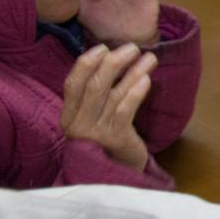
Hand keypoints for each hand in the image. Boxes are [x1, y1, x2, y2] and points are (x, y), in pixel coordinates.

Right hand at [60, 43, 156, 169]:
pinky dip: (135, 93)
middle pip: (94, 87)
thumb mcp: (93, 116)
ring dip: (133, 73)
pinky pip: (126, 111)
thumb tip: (112, 56)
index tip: (102, 47)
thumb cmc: (106, 136)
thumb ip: (96, 93)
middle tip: (132, 47)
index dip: (85, 64)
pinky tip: (146, 79)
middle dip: (113, 63)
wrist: (118, 171)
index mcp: (69, 115)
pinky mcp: (116, 139)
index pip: (72, 84)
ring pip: (114, 96)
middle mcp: (79, 124)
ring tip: (150, 57)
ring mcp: (97, 133)